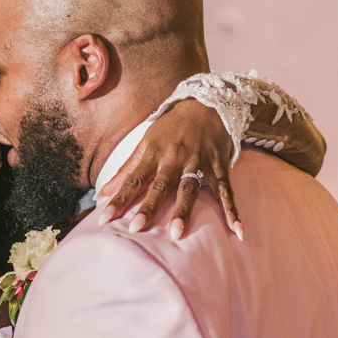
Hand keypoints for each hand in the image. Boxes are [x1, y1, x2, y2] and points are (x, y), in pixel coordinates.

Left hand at [95, 99, 242, 240]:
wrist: (207, 104)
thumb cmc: (171, 128)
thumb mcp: (146, 144)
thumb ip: (125, 171)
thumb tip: (100, 194)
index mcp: (154, 154)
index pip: (132, 180)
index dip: (118, 200)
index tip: (104, 219)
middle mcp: (175, 159)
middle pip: (160, 186)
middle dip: (148, 207)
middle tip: (136, 228)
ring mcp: (199, 164)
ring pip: (190, 189)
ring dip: (183, 210)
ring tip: (176, 233)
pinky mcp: (219, 168)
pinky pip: (226, 192)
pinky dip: (232, 211)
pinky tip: (236, 231)